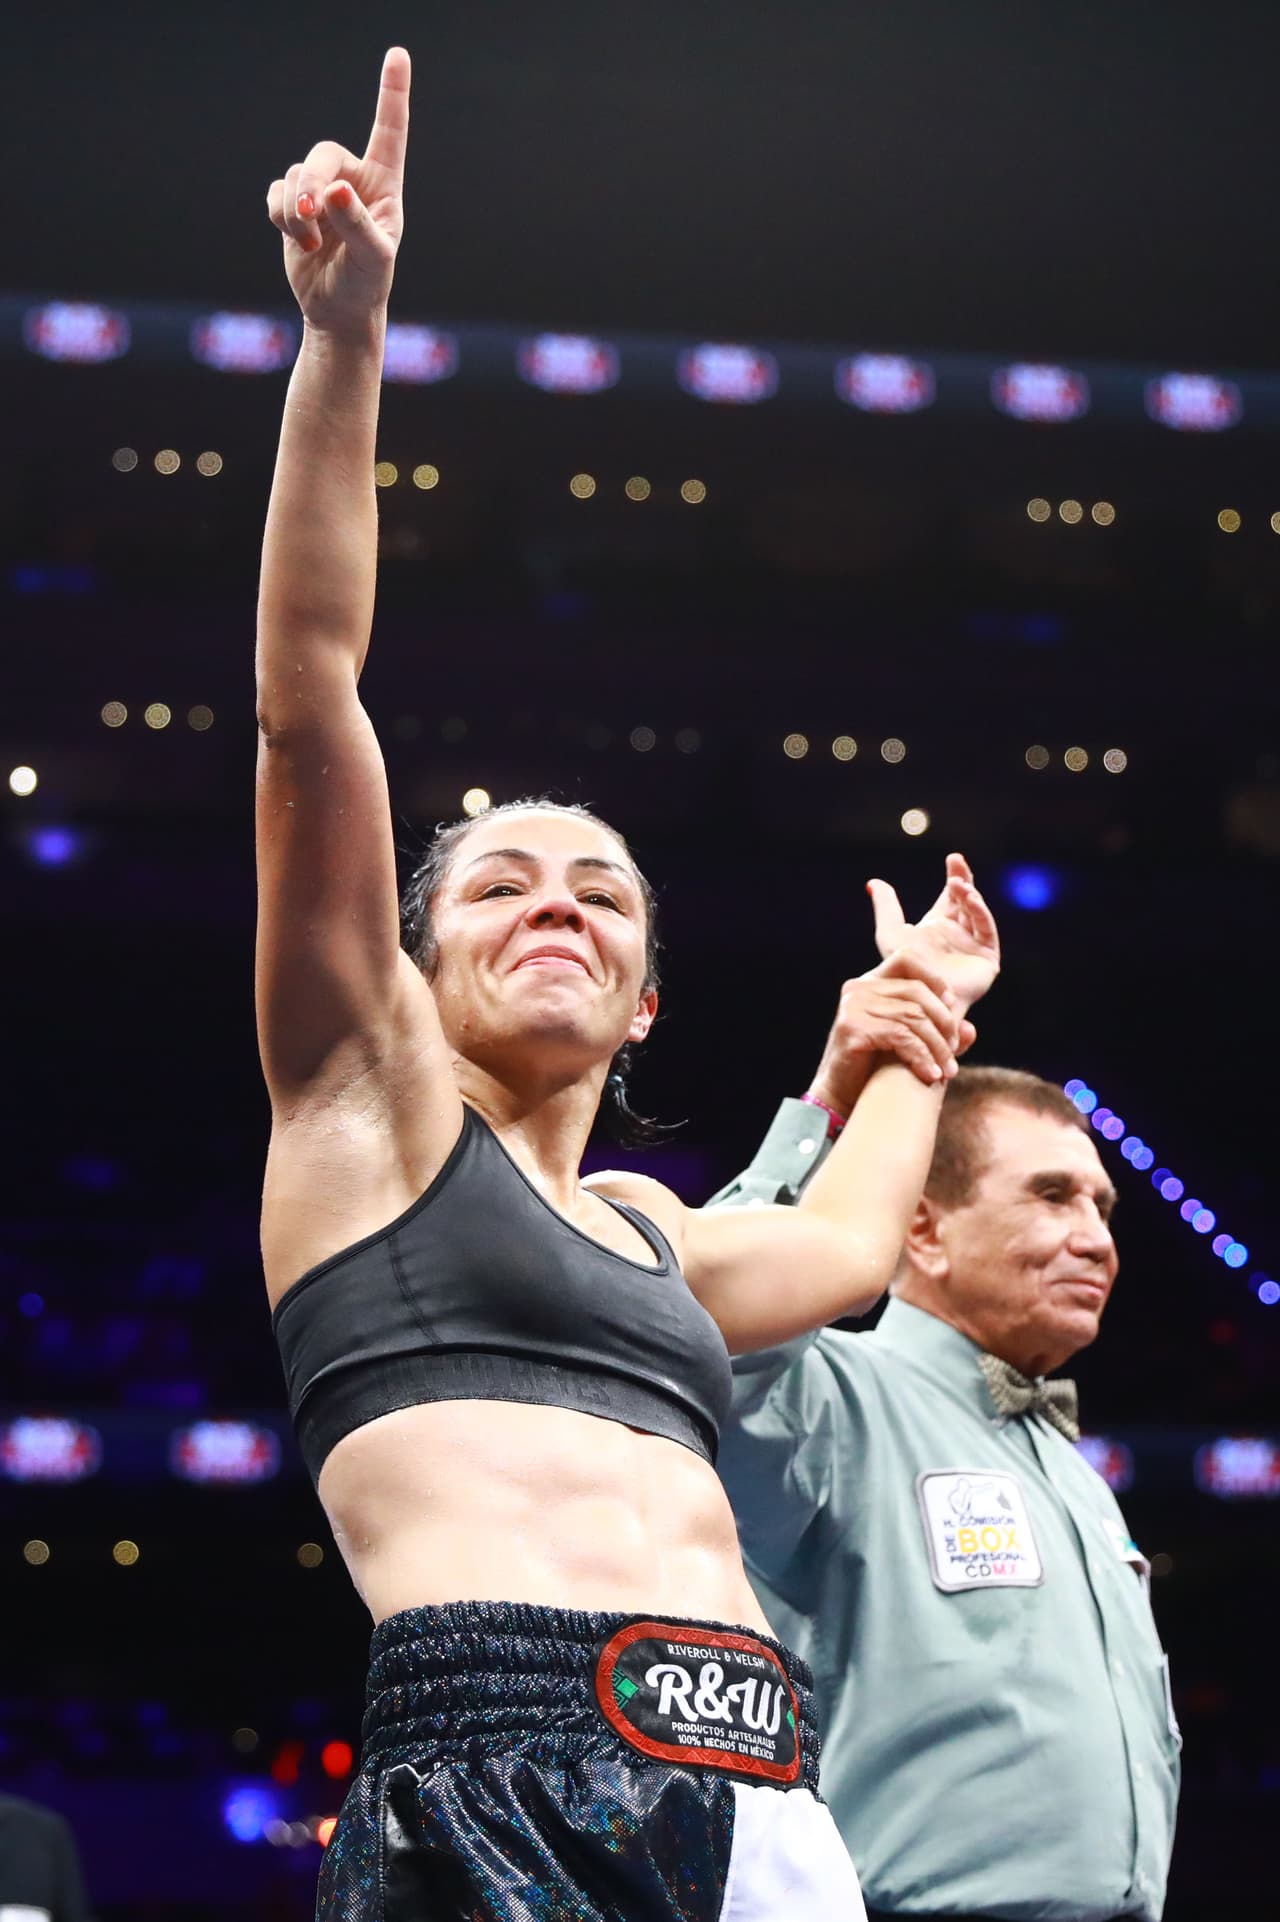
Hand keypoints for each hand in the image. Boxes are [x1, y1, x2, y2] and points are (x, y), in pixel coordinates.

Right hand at [266, 48, 409, 333]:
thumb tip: (335, 189)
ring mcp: (321, 190)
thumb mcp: (373, 259)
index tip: (397, 54)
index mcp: (383, 184)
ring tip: (309, 243)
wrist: (338, 310)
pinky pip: (276, 192)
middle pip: (322, 154)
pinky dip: (280, 215)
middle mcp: (352, 179)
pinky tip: (297, 239)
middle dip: (310, 184)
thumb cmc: (367, 284)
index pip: (389, 131)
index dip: (392, 93)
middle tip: (309, 217)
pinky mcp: (294, 205)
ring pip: (295, 176)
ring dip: (294, 211)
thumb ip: (357, 223)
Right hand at [805, 952, 977, 1115]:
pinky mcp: (851, 1028)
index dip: (935, 977)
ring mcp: (853, 1006)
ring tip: (947, 1071)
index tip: (952, 1006)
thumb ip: (938, 1034)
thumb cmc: (874, 1069)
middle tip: (954, 1053)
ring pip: (913, 1016)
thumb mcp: (909, 1044)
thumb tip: (970, 1030)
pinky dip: (921, 1056)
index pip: (907, 958)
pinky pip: (900, 1036)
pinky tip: (930, 1074)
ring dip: (937, 1046)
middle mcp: (859, 988)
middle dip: (944, 1023)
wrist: (840, 1096)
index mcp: (870, 983)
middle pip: (917, 991)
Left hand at [868, 852, 1000, 1014]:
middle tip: (957, 861)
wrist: (915, 999)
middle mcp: (959, 934)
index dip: (955, 876)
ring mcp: (975, 947)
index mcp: (940, 927)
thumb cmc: (900, 970)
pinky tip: (970, 899)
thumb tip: (874, 882)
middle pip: (967, 900)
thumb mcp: (890, 933)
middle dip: (964, 880)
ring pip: (978, 913)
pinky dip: (980, 913)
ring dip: (970, 896)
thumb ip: (886, 907)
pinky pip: (987, 931)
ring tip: (958, 884)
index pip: (952, 896)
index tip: (953, 858)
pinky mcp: (987, 960)